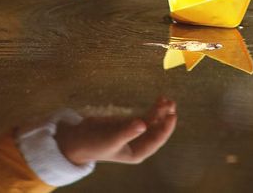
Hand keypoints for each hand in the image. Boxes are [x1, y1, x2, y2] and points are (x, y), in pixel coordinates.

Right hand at [55, 97, 177, 165]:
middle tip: (171, 104)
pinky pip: (145, 116)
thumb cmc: (95, 144)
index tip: (172, 116)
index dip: (166, 129)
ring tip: (167, 100)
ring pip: (153, 122)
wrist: (80, 139)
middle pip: (157, 130)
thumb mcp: (111, 139)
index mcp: (137, 152)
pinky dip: (152, 109)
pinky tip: (158, 101)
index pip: (156, 141)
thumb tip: (143, 124)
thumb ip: (127, 131)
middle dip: (165, 118)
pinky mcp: (129, 123)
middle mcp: (139, 143)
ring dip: (160, 112)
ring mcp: (134, 132)